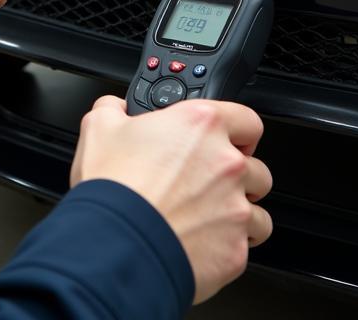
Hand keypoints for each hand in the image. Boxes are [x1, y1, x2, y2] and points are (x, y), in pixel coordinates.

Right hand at [69, 96, 272, 303]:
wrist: (117, 245)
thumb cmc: (113, 188)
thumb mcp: (99, 127)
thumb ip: (115, 109)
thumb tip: (116, 108)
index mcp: (200, 126)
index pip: (246, 119)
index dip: (236, 129)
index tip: (225, 139)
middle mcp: (227, 164)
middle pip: (256, 166)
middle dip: (236, 174)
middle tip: (206, 181)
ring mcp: (236, 208)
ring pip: (258, 209)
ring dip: (238, 211)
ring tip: (207, 215)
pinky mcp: (235, 248)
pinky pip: (246, 244)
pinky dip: (229, 243)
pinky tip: (203, 240)